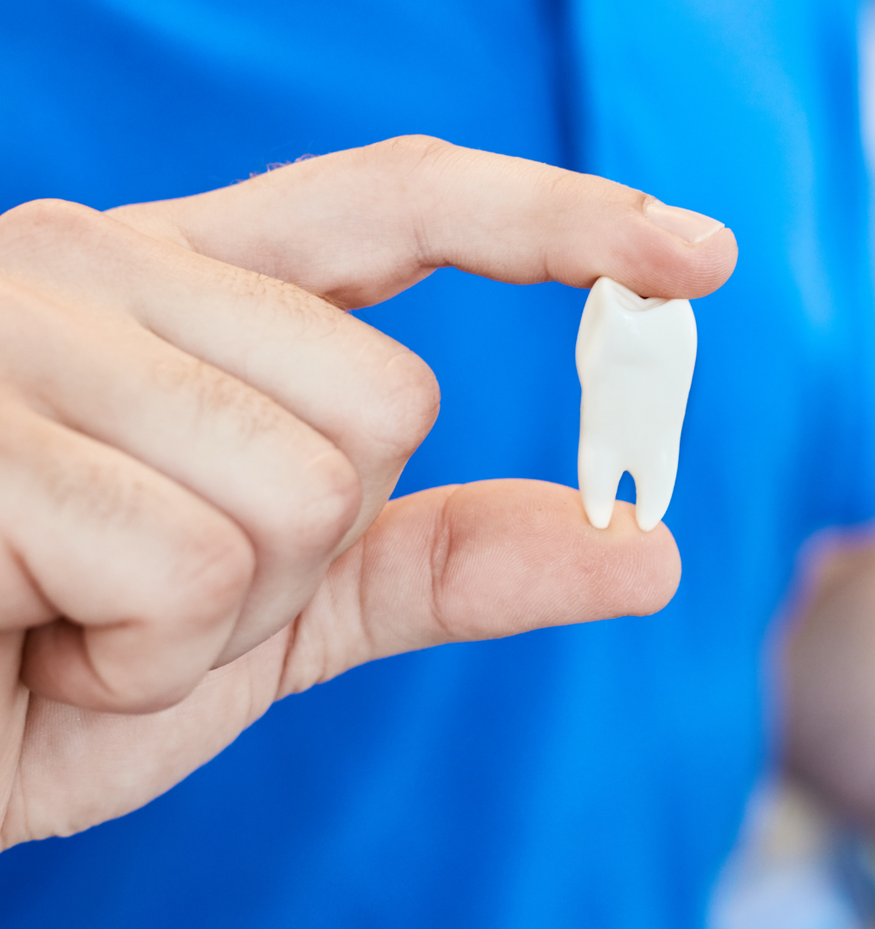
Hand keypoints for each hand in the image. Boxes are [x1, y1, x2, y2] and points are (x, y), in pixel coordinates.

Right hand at [0, 136, 736, 848]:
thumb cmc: (54, 670)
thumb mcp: (282, 616)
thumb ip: (448, 563)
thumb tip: (650, 552)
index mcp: (180, 284)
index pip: (396, 203)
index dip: (555, 218)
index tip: (698, 255)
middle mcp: (97, 262)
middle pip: (387, 401)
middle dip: (307, 551)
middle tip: (151, 595)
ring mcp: (19, 328)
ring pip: (307, 488)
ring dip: (217, 620)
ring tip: (78, 618)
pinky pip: (194, 571)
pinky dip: (138, 663)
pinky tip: (29, 639)